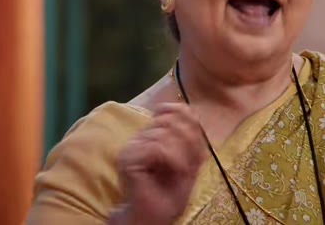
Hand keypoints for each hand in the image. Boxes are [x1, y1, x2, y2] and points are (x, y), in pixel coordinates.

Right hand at [113, 103, 205, 224]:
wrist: (155, 217)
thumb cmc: (170, 192)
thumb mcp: (190, 160)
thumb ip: (192, 136)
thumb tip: (193, 110)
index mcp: (153, 134)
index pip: (174, 111)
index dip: (191, 123)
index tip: (196, 146)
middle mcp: (140, 136)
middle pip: (172, 120)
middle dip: (189, 141)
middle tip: (190, 163)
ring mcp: (132, 146)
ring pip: (165, 134)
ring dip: (183, 154)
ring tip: (183, 170)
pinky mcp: (128, 158)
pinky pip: (157, 148)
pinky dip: (174, 159)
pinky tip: (177, 170)